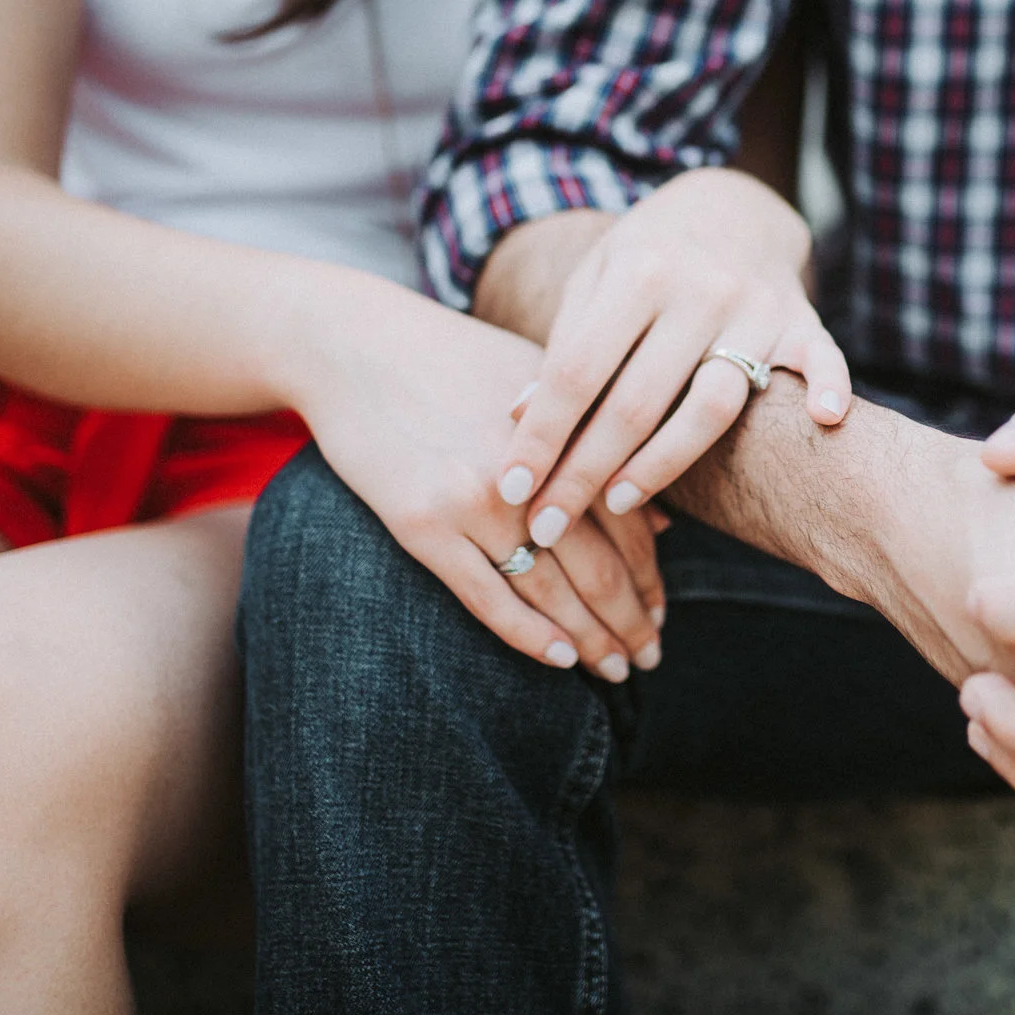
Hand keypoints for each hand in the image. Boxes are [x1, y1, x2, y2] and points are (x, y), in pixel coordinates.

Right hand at [289, 282, 664, 682]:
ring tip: (616, 669)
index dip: (652, 576)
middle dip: (631, 620)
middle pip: (600, 565)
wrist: (354, 345)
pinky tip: (562, 660)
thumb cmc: (453, 358)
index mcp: (566, 430)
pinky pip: (488, 597)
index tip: (661, 612)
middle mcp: (530, 469)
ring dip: (591, 639)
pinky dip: (530, 635)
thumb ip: (596, 447)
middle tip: (650, 656)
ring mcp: (475, 499)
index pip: (630, 521)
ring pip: (552, 590)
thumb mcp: (539, 387)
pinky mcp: (422, 524)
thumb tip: (659, 521)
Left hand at [497, 168, 850, 559]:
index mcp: (638, 272)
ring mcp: (756, 307)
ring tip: (619, 504)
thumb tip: (518, 418)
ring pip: (713, 405)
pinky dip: (828, 387)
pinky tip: (823, 420)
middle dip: (584, 474)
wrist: (731, 207)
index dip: (542, 435)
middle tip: (546, 527)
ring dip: (662, 465)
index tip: (511, 489)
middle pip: (636, 402)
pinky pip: (822, 359)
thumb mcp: (595, 281)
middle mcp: (699, 290)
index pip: (578, 371)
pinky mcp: (803, 321)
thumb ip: (565, 344)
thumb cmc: (647, 256)